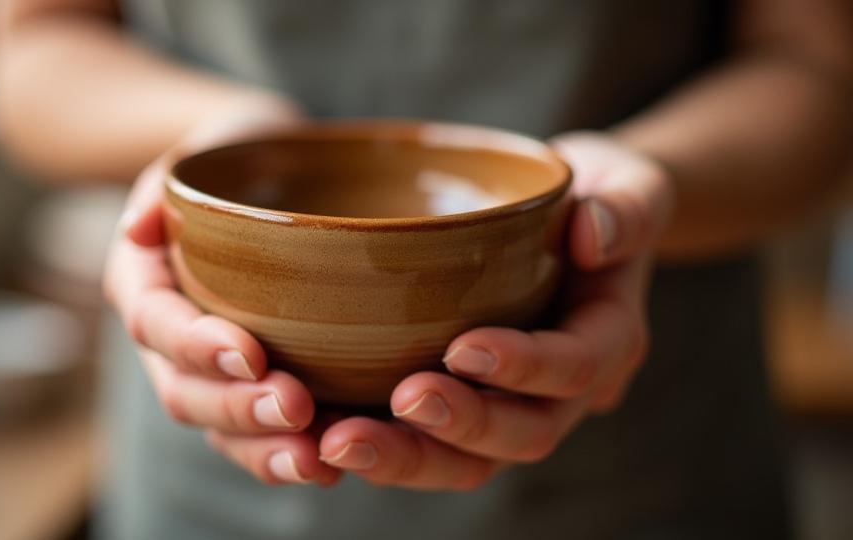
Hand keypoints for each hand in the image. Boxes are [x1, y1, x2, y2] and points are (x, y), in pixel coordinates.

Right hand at [104, 95, 341, 485]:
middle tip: (296, 408)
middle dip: (237, 407)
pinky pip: (262, 432)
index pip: (156, 321)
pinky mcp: (255, 384)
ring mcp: (210, 368)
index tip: (249, 353)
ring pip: (221, 427)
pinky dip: (293, 452)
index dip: (197, 344)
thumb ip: (170, 178)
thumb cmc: (238, 151)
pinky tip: (337, 463)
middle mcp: (171, 336)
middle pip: (185, 390)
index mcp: (145, 279)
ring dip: (265, 449)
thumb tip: (137, 227)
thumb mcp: (207, 145)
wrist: (273, 174)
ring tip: (318, 461)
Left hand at [317, 133, 673, 489]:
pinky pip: (428, 444)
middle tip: (400, 402)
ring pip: (468, 460)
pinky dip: (380, 447)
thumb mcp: (626, 181)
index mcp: (606, 339)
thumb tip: (591, 236)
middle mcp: (562, 390)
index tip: (463, 348)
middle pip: (522, 435)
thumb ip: (625, 206)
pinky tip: (322, 435)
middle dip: (461, 428)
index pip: (575, 368)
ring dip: (407, 457)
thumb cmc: (597, 196)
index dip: (524, 367)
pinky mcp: (467, 403)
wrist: (572, 223)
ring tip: (339, 442)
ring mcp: (513, 404)